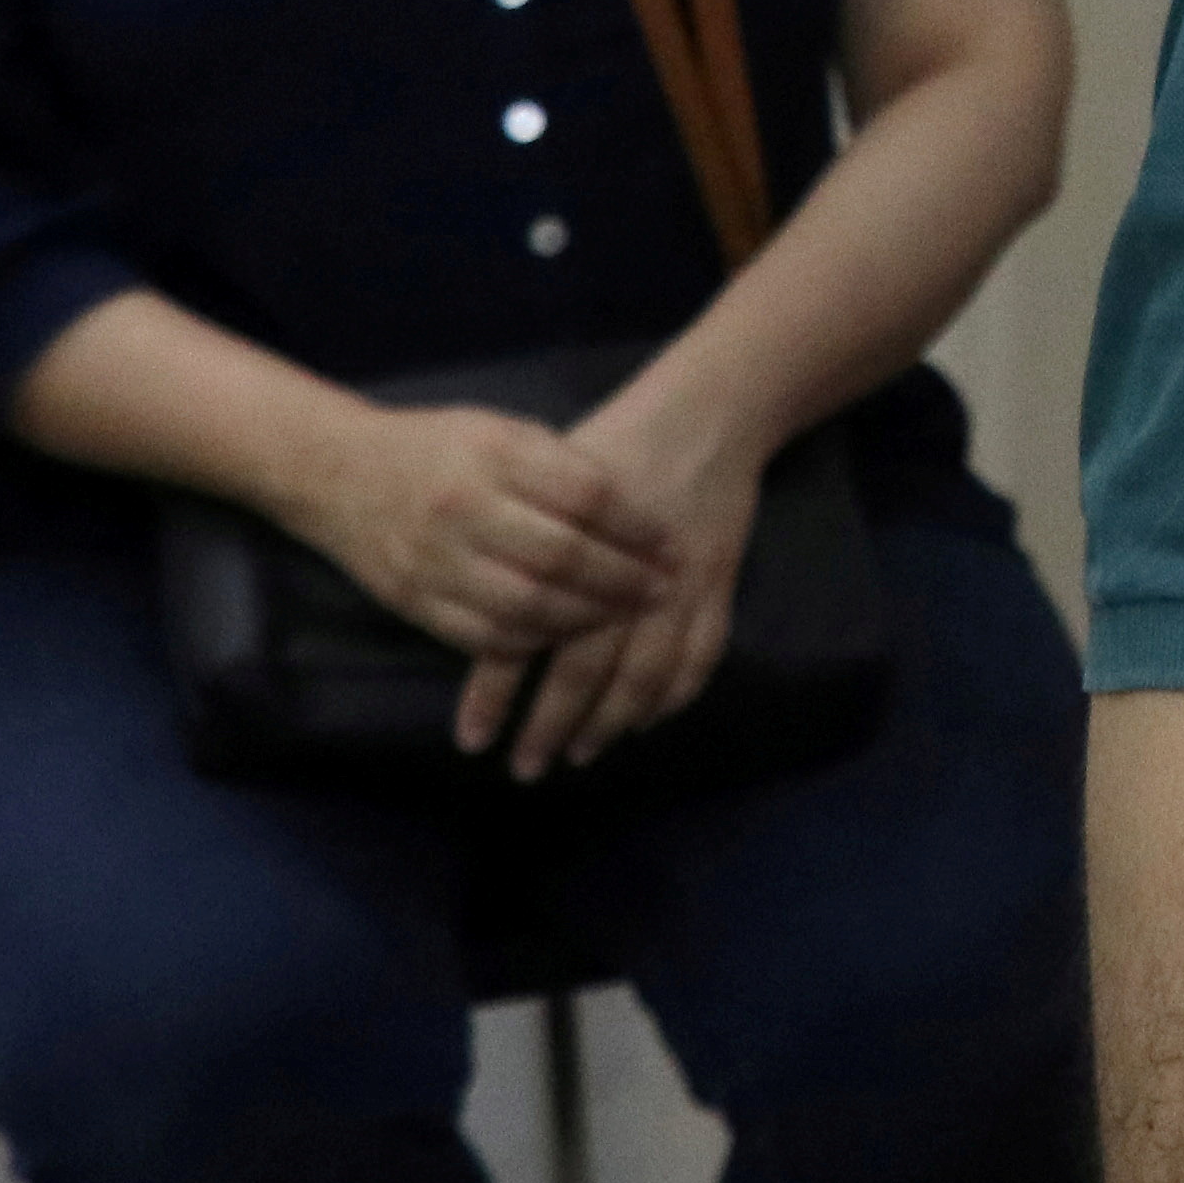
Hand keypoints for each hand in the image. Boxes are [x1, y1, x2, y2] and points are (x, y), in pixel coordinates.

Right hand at [287, 400, 676, 665]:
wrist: (335, 474)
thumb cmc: (437, 446)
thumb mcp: (501, 430)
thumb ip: (559, 465)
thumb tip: (630, 509)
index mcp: (492, 454)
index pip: (584, 495)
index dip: (635, 525)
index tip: (670, 543)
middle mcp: (463, 508)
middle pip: (561, 558)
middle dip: (622, 581)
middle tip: (661, 590)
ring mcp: (434, 561)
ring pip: (526, 607)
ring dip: (585, 619)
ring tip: (623, 618)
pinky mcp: (414, 602)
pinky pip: (483, 636)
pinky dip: (532, 643)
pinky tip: (566, 637)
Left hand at [471, 374, 768, 779]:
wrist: (702, 414)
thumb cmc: (615, 442)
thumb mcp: (543, 479)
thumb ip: (508, 545)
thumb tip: (466, 612)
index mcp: (568, 548)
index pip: (522, 636)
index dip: (495, 694)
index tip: (472, 742)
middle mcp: (623, 573)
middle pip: (584, 668)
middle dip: (552, 725)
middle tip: (528, 768)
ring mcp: (679, 584)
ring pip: (643, 674)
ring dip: (612, 721)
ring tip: (583, 752)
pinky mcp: (717, 585)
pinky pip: (699, 656)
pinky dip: (674, 695)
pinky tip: (647, 718)